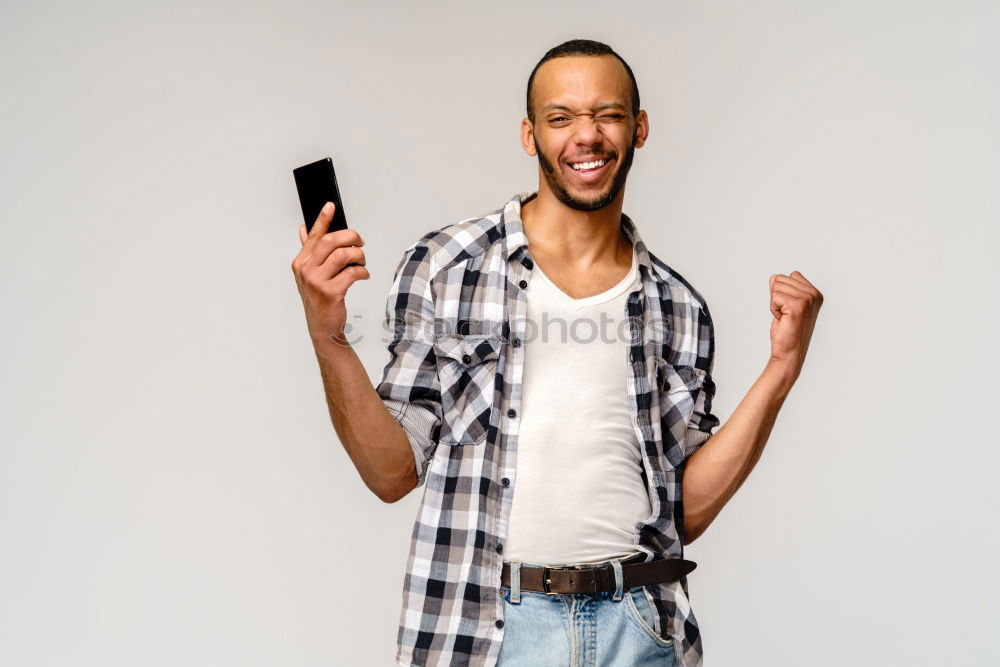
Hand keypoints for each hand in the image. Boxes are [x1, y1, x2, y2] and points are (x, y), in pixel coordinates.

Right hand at [291, 202, 368, 344]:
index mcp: (301, 262)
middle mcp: (306, 270)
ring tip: (361, 262)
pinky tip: (363, 275)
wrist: (323, 327)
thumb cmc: (319, 299)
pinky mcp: (330, 292)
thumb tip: (305, 229)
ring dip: (358, 256)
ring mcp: (316, 281)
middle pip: (331, 241)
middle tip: (360, 242)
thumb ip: (309, 251)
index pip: (313, 235)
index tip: (331, 205)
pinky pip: (352, 273)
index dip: (323, 219)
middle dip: (350, 237)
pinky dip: (362, 272)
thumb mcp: (310, 274)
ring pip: (343, 255)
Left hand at [768, 271, 822, 379]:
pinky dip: (773, 308)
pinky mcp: (797, 306)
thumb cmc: (787, 330)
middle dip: (777, 297)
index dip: (783, 291)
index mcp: (815, 293)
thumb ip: (782, 289)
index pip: (791, 275)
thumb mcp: (785, 305)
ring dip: (775, 303)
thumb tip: (774, 277)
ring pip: (776, 287)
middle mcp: (814, 295)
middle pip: (781, 279)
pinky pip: (774, 296)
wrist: (789, 352)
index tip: (789, 308)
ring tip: (785, 317)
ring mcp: (807, 300)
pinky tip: (783, 319)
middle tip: (786, 314)